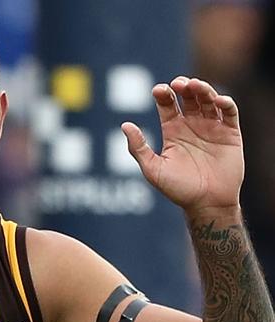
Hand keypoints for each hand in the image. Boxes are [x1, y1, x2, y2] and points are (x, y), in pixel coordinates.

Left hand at [122, 77, 242, 216]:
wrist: (206, 204)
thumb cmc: (177, 189)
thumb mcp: (152, 169)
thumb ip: (138, 148)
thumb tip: (125, 125)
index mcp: (172, 131)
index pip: (167, 105)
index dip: (163, 94)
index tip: (158, 90)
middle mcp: (192, 126)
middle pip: (188, 97)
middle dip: (183, 86)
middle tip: (177, 84)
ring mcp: (212, 128)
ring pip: (208, 99)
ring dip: (203, 89)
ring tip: (195, 86)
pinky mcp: (230, 133)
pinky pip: (230, 112)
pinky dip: (225, 103)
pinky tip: (217, 101)